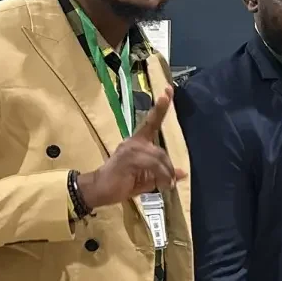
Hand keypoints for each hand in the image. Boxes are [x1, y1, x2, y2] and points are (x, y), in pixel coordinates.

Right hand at [77, 87, 183, 209]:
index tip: (168, 90)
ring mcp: (130, 148)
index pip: (151, 121)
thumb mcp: (148, 179)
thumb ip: (164, 173)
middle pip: (160, 150)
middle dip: (168, 168)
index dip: (161, 107)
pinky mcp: (128, 158)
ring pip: (158, 157)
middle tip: (170, 183)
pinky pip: (153, 164)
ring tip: (165, 186)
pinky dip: (161, 176)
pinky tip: (160, 185)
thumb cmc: (122, 183)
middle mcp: (133, 142)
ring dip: (165, 174)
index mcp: (138, 142)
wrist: (99, 190)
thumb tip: (183, 172)